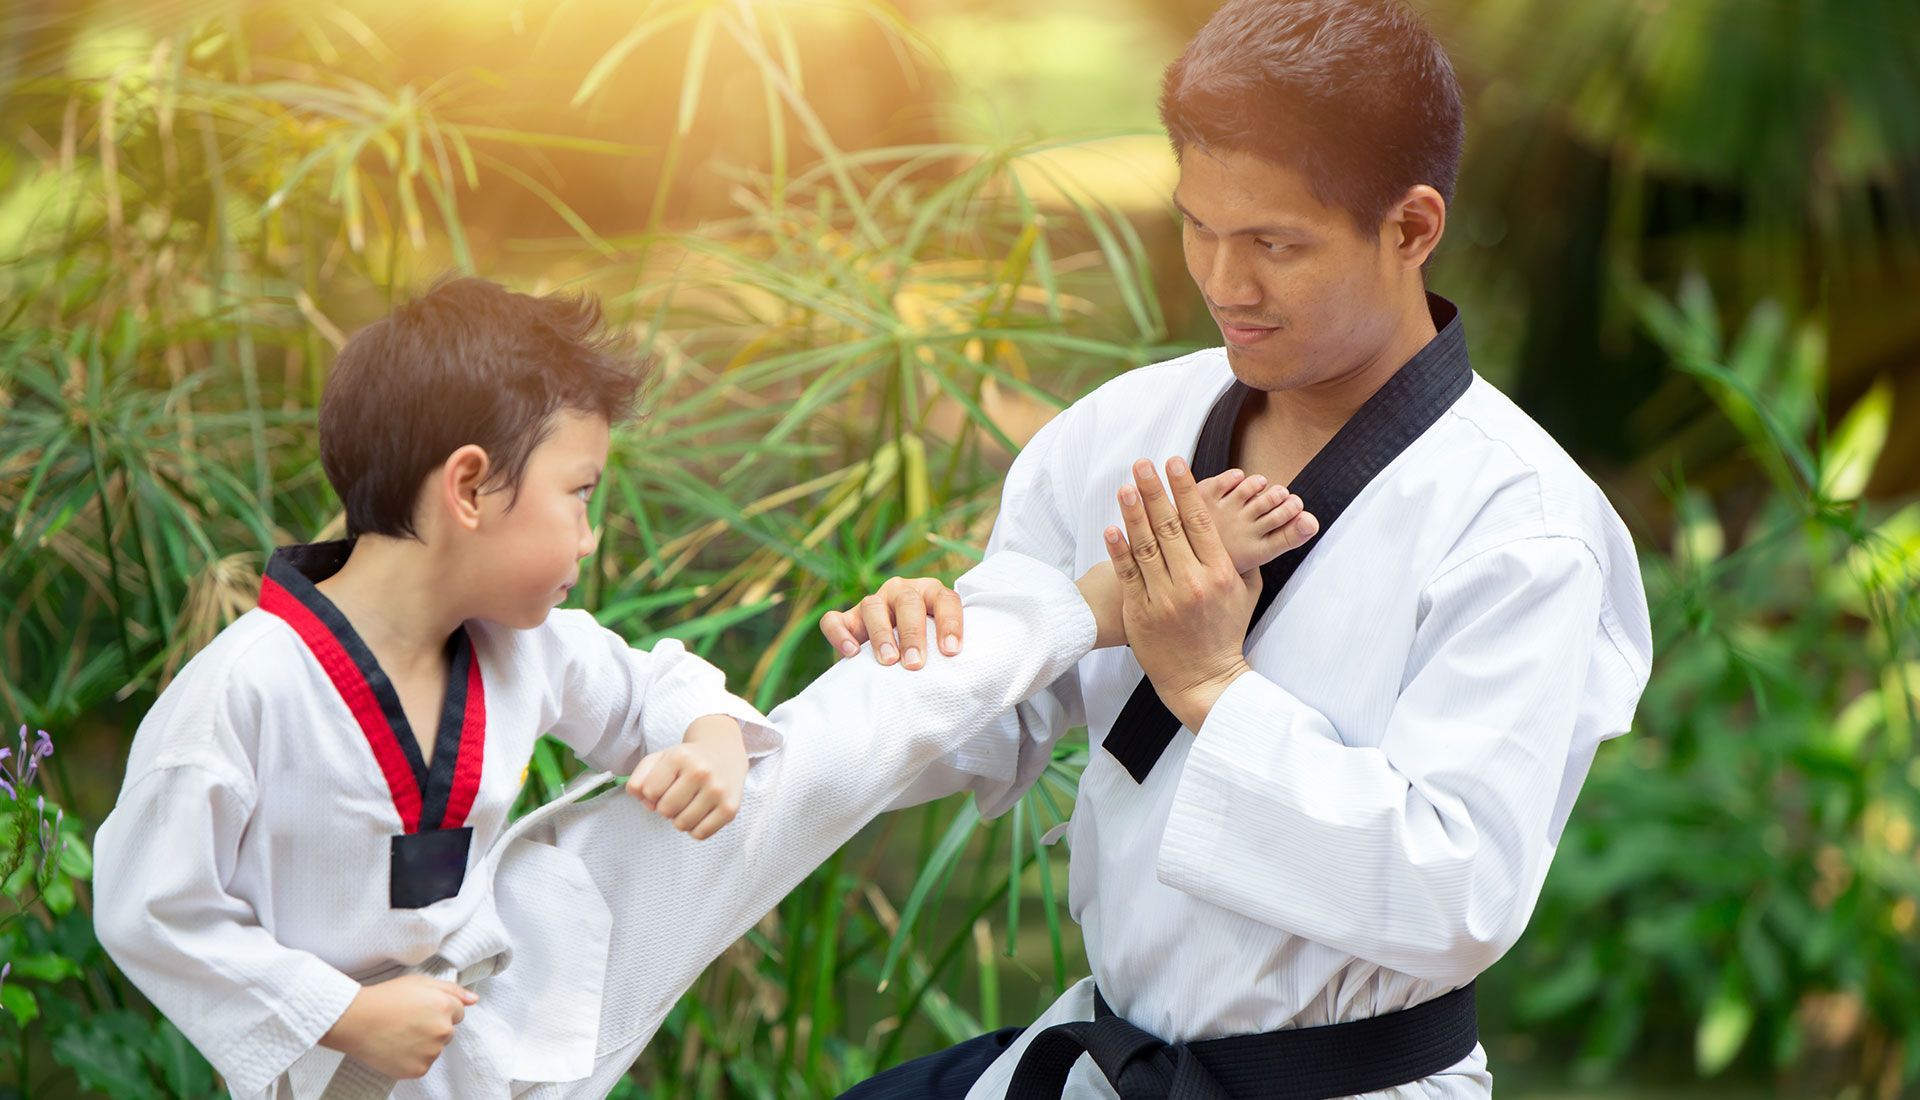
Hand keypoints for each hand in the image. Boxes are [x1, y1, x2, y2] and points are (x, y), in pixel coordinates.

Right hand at [318, 973, 475, 1078]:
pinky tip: (396, 1047)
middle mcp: (443, 1030)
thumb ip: (452, 990)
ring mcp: (431, 1052)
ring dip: (423, 1044)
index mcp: (446, 1007)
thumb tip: (474, 1000)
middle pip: (448, 1032)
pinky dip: (412, 1059)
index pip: (458, 1013)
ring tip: (399, 1033)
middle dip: (433, 1027)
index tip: (420, 1009)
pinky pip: (422, 1065)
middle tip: (407, 1021)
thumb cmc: (385, 998)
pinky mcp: (418, 1069)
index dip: (438, 1010)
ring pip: (435, 1049)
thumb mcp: (420, 982)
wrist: (355, 1020)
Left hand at [626, 715, 746, 839]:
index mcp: (679, 757)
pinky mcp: (730, 808)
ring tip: (689, 804)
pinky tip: (700, 814)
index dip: (652, 794)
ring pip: (682, 825)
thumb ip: (639, 779)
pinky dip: (695, 829)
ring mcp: (717, 791)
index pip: (650, 792)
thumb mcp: (658, 759)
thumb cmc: (686, 760)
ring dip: (680, 819)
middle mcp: (701, 772)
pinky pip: (700, 834)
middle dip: (666, 807)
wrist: (724, 753)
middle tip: (677, 796)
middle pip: (665, 810)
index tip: (664, 785)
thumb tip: (647, 804)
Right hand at [818, 576, 963, 668]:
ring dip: (881, 634)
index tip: (951, 652)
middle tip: (915, 664)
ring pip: (872, 606)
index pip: (945, 600)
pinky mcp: (848, 618)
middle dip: (912, 633)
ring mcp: (874, 603)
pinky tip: (850, 654)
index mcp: (932, 594)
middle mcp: (902, 592)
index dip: (950, 623)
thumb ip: (955, 658)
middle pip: (907, 602)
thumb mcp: (945, 649)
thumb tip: (980, 692)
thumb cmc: (931, 654)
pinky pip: (835, 620)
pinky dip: (840, 633)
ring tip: (888, 661)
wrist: (899, 656)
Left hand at [1105, 456, 1259, 731]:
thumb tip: (1242, 524)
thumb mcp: (1247, 593)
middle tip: (1143, 463)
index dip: (1185, 489)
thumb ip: (1243, 559)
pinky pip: (1128, 575)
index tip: (1175, 463)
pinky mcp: (1141, 613)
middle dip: (1155, 491)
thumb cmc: (1225, 632)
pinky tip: (1111, 527)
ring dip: (1133, 513)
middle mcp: (1192, 582)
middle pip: (1169, 527)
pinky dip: (1118, 549)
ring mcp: (1164, 598)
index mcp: (1220, 573)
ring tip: (1125, 486)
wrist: (1204, 680)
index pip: (1200, 521)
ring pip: (1145, 546)